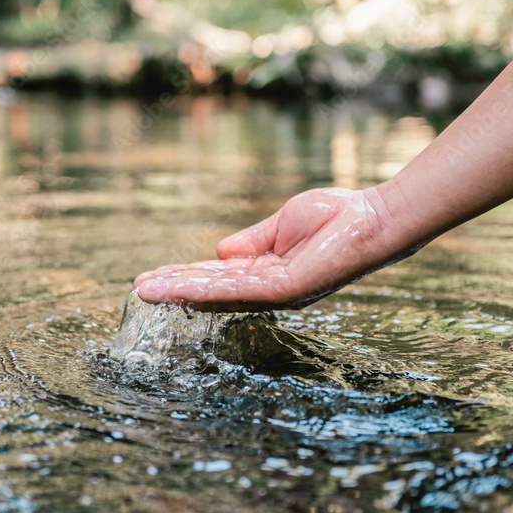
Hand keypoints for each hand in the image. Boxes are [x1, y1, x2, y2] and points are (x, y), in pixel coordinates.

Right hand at [134, 187, 402, 309]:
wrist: (373, 218)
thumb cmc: (335, 217)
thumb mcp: (281, 226)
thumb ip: (251, 242)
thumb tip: (218, 252)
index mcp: (267, 274)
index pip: (217, 279)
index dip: (185, 277)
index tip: (154, 276)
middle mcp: (268, 290)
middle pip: (211, 292)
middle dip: (175, 289)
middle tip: (139, 290)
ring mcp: (276, 292)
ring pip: (217, 295)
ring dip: (179, 293)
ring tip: (146, 291)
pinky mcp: (285, 288)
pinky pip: (237, 289)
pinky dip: (206, 288)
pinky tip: (179, 286)